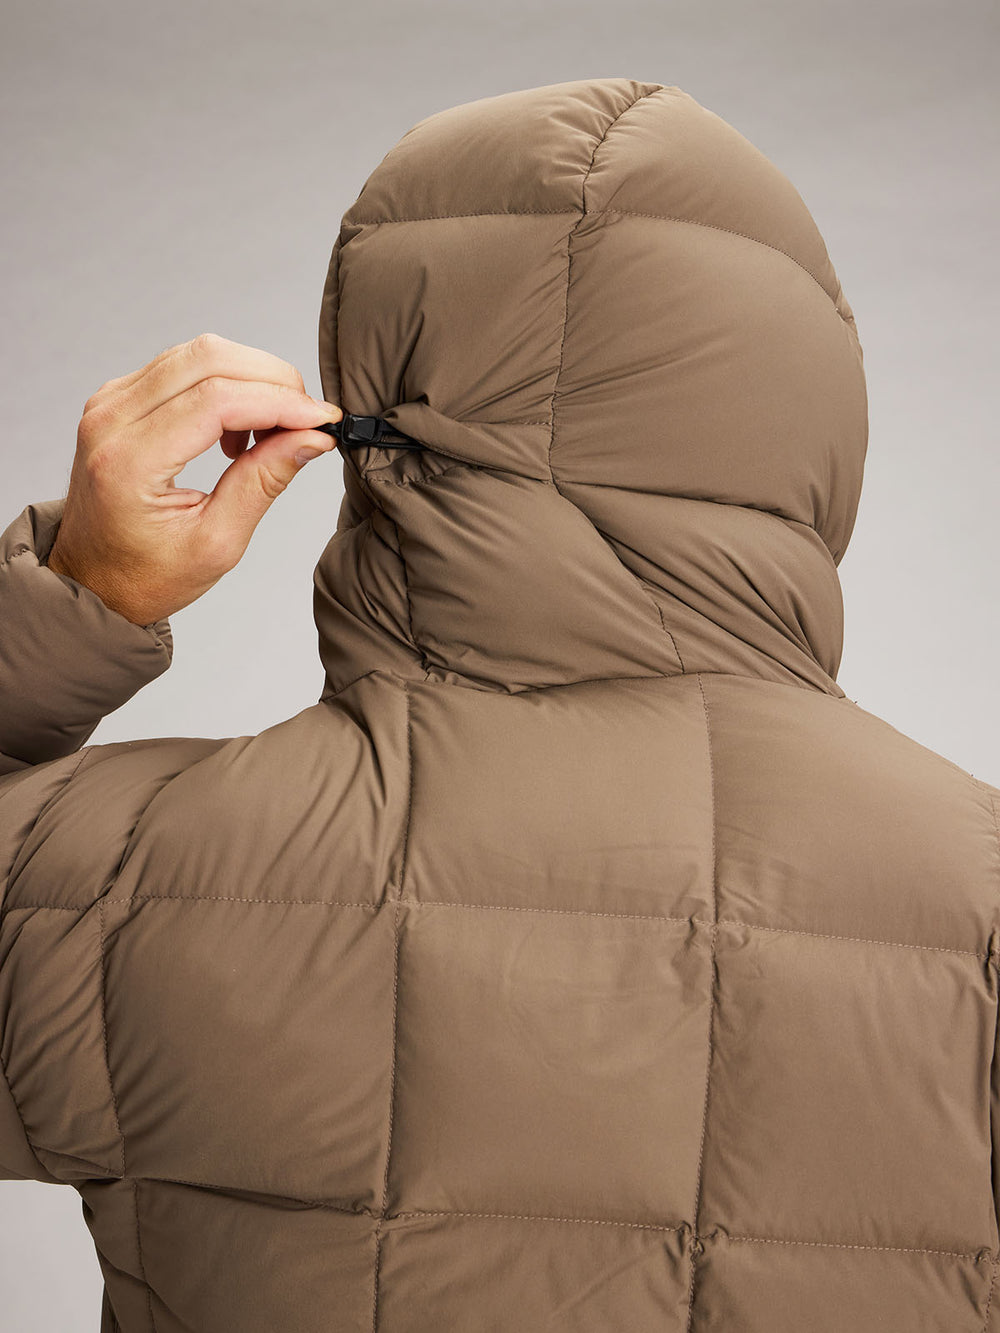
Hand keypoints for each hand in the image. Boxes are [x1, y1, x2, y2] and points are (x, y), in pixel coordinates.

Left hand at [44, 332, 342, 625]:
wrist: (92, 579)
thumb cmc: (147, 575)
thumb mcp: (216, 543)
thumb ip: (264, 483)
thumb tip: (312, 438)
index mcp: (128, 461)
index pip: (216, 401)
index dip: (280, 403)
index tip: (323, 420)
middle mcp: (111, 419)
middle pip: (209, 359)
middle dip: (273, 381)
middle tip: (307, 421)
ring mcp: (110, 401)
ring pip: (198, 353)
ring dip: (252, 380)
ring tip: (272, 432)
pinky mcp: (119, 396)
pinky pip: (183, 365)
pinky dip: (227, 383)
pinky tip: (239, 427)